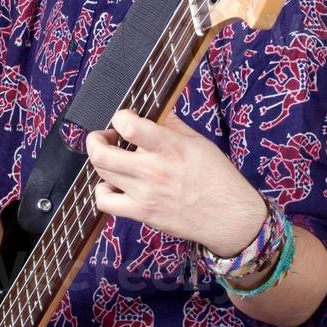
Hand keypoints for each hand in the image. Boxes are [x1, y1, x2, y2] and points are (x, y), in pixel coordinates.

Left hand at [85, 108, 266, 256]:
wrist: (230, 217)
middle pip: (102, 152)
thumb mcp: (198, 141)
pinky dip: (102, 190)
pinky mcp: (141, 213)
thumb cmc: (218, 177)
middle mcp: (153, 170)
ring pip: (101, 172)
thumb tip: (150, 109)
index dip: (120, 117)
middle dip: (96, 139)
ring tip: (113, 157)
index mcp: (170, 147)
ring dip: (101, 160)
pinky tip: (113, 184)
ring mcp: (144, 193)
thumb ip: (171, 123)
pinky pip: (104, 201)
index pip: (128, 125)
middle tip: (107, 137)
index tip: (126, 119)